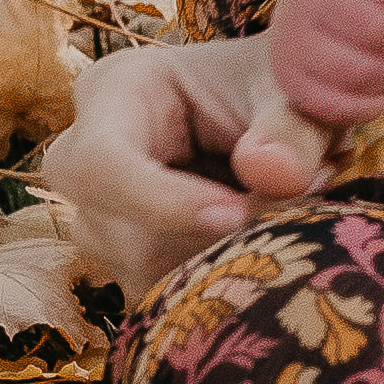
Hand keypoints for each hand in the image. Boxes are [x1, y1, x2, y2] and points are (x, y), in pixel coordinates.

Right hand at [38, 34, 329, 296]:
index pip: (101, 163)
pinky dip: (216, 280)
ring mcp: (102, 216)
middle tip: (291, 216)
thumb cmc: (281, 88)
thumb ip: (293, 127)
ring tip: (285, 216)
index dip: (164, 203)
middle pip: (118, 232)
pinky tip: (259, 243)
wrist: (285, 117)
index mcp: (115, 92)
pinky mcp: (128, 260)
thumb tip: (271, 173)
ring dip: (220, 260)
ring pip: (140, 272)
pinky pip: (158, 295)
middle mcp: (88, 157)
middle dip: (206, 238)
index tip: (237, 216)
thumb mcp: (295, 92)